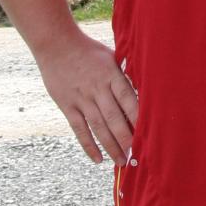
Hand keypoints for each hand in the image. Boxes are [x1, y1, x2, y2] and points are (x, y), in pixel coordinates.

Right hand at [35, 30, 137, 164]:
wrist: (56, 44)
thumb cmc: (88, 50)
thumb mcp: (111, 56)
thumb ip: (124, 74)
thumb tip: (144, 88)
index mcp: (111, 75)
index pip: (128, 99)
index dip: (138, 117)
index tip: (149, 133)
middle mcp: (97, 88)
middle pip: (114, 118)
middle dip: (127, 138)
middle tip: (137, 155)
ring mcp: (81, 98)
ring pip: (98, 127)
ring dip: (111, 146)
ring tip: (121, 161)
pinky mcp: (67, 105)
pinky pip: (79, 129)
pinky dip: (88, 145)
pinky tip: (97, 159)